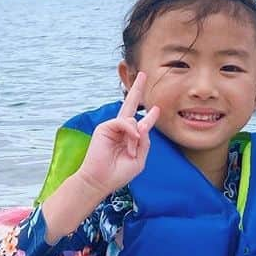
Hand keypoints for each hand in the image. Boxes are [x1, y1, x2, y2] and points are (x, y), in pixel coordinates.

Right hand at [76, 72, 159, 197]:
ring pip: (132, 120)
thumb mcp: (139, 160)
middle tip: (143, 75)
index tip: (156, 109)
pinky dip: (129, 132)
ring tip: (129, 152)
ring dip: (135, 137)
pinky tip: (130, 142)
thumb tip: (142, 125)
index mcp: (130, 138)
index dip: (149, 116)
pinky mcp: (105, 127)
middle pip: (130, 105)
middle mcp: (121, 130)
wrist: (100, 181)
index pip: (141, 123)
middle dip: (137, 90)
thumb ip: (144, 142)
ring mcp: (112, 127)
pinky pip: (123, 122)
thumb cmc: (118, 174)